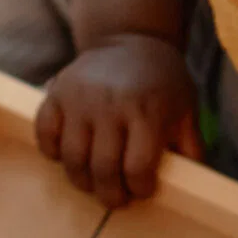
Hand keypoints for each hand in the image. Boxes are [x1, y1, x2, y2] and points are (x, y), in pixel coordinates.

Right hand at [36, 35, 203, 207]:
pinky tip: (69, 155)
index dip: (140, 189)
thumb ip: (189, 146)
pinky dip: (53, 152)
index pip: (138, 168)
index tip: (142, 190)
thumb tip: (192, 184)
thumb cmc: (162, 81)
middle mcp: (111, 105)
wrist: (130, 39)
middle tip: (117, 198)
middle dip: (110, 195)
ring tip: (94, 182)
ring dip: (82, 181)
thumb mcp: (186, 108)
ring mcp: (80, 99)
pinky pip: (45, 134)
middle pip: (103, 169)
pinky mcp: (56, 94)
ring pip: (72, 159)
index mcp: (147, 112)